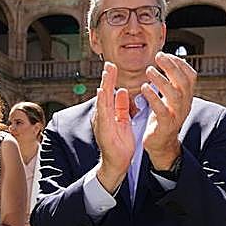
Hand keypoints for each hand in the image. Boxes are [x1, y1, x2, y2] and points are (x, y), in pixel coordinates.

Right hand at [91, 62, 134, 191]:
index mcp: (108, 112)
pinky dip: (102, 102)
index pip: (109, 92)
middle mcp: (103, 115)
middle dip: (106, 78)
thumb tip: (122, 91)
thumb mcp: (123, 121)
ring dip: (104, 85)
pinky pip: (103, 113)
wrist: (117, 162)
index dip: (110, 79)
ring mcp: (101, 122)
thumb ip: (121, 106)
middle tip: (109, 63)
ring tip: (107, 73)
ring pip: (102, 100)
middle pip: (104, 93)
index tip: (112, 66)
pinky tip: (103, 92)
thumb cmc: (120, 143)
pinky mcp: (103, 129)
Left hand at [142, 52, 195, 168]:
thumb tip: (165, 60)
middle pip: (184, 82)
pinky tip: (144, 88)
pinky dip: (153, 98)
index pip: (190, 76)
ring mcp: (176, 115)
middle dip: (172, 67)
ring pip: (175, 95)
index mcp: (186, 97)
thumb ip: (170, 82)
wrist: (162, 144)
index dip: (180, 63)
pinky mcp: (165, 125)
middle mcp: (184, 105)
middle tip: (158, 57)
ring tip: (149, 71)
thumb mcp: (169, 99)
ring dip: (162, 80)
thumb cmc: (163, 118)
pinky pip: (162, 110)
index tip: (165, 54)